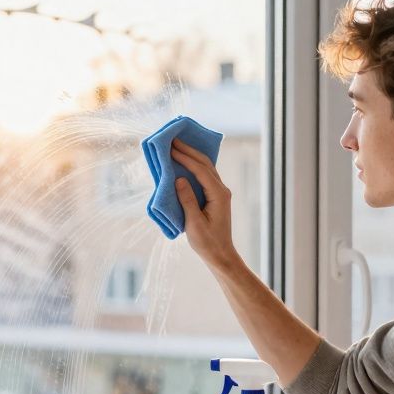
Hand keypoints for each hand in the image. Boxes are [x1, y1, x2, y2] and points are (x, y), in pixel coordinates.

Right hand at [170, 137, 236, 268]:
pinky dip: (193, 166)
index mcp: (219, 195)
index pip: (201, 170)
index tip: (171, 148)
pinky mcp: (215, 196)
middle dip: (189, 151)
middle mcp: (222, 190)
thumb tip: (179, 179)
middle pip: (205, 164)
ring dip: (191, 156)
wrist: (220, 254)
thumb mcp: (194, 223)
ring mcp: (220, 192)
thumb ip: (187, 200)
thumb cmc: (207, 242)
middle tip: (173, 140)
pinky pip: (204, 176)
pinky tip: (184, 161)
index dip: (186, 158)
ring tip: (176, 146)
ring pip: (206, 168)